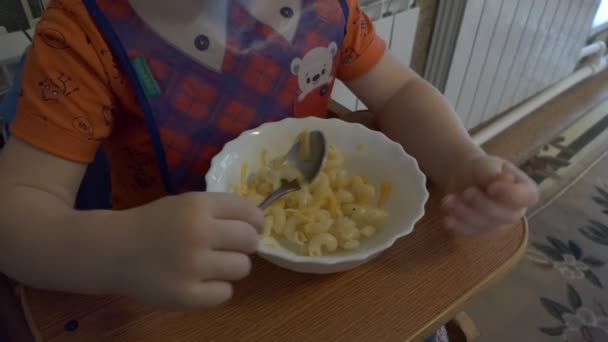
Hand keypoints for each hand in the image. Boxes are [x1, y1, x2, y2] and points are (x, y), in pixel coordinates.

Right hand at [114, 192, 263, 309]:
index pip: (250, 212)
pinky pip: (225, 293)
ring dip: (231, 267)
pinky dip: (216, 290)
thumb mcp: (185, 204)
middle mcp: (197, 232)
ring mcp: (191, 266)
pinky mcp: (186, 295)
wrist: (113, 251)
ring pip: (242, 268)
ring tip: (211, 265)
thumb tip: (259, 225)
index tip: (253, 228)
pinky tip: (199, 282)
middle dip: (245, 244)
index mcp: (198, 205)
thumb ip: (219, 211)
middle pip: (250, 240)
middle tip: (229, 248)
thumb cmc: (155, 225)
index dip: (256, 222)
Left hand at [441, 155, 538, 235]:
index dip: (512, 195)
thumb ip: (493, 174)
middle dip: (483, 205)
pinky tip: (447, 220)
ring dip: (466, 214)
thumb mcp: (486, 165)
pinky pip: (472, 233)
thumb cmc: (481, 168)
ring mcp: (499, 224)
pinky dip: (459, 227)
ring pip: (486, 226)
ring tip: (448, 200)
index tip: (492, 187)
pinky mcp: (481, 231)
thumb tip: (504, 180)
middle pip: (505, 216)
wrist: (463, 176)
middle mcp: (516, 211)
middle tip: (466, 192)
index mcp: (525, 190)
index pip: (528, 198)